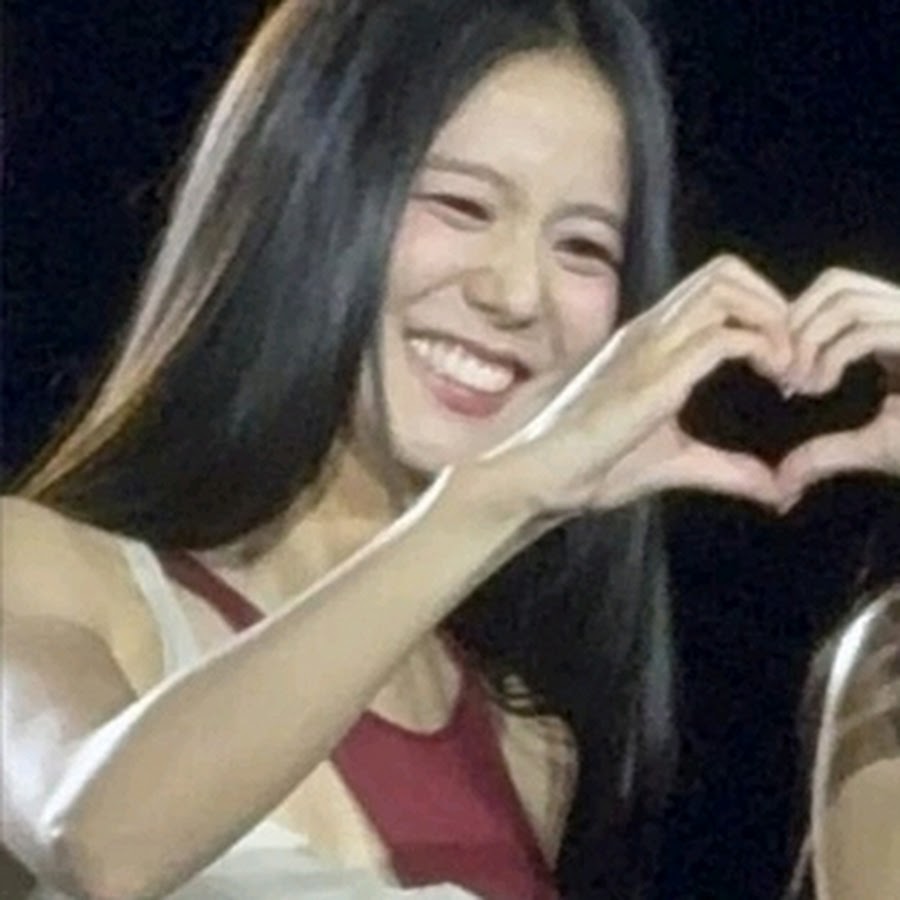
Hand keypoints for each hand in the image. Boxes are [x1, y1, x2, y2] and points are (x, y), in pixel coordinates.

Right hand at [485, 255, 793, 518]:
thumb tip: (777, 489)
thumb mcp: (675, 463)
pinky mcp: (654, 377)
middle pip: (725, 271)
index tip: (781, 361)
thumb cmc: (591, 466)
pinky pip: (724, 336)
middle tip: (790, 355)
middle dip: (774, 302)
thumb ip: (727, 468)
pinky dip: (764, 348)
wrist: (538, 476)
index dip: (761, 310)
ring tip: (785, 366)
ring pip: (725, 288)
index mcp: (649, 342)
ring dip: (772, 319)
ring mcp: (649, 348)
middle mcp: (649, 332)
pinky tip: (773, 379)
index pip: (714, 287)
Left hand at [777, 268, 899, 500]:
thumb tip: (782, 482)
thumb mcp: (873, 446)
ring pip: (848, 301)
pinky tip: (822, 386)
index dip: (796, 321)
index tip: (778, 368)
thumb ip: (825, 454)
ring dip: (810, 341)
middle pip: (836, 282)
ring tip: (804, 384)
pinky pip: (870, 330)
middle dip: (796, 324)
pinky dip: (831, 356)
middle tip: (783, 372)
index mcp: (896, 330)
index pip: (835, 290)